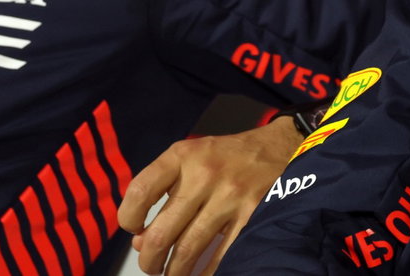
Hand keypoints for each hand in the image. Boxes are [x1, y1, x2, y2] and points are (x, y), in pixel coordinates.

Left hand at [117, 116, 300, 275]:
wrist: (280, 147)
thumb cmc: (228, 158)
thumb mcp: (192, 160)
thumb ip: (164, 193)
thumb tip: (140, 242)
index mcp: (183, 156)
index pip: (141, 190)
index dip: (129, 217)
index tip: (134, 229)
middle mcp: (204, 174)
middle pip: (161, 231)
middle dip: (149, 259)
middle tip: (150, 266)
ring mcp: (230, 196)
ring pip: (188, 249)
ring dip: (174, 271)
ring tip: (172, 274)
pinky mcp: (252, 215)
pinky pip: (221, 256)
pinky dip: (206, 273)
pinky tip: (199, 275)